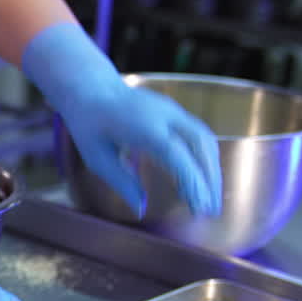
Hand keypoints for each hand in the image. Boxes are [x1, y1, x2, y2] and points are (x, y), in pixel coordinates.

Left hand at [23, 23, 221, 216]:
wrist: (92, 89)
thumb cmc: (90, 126)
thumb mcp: (98, 159)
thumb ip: (122, 182)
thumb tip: (140, 209)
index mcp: (145, 127)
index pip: (178, 156)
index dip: (193, 181)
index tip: (200, 207)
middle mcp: (166, 116)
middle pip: (201, 147)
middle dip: (210, 180)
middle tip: (210, 211)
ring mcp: (173, 111)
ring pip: (205, 140)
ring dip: (212, 169)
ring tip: (209, 199)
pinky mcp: (176, 112)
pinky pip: (200, 134)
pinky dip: (206, 157)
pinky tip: (202, 178)